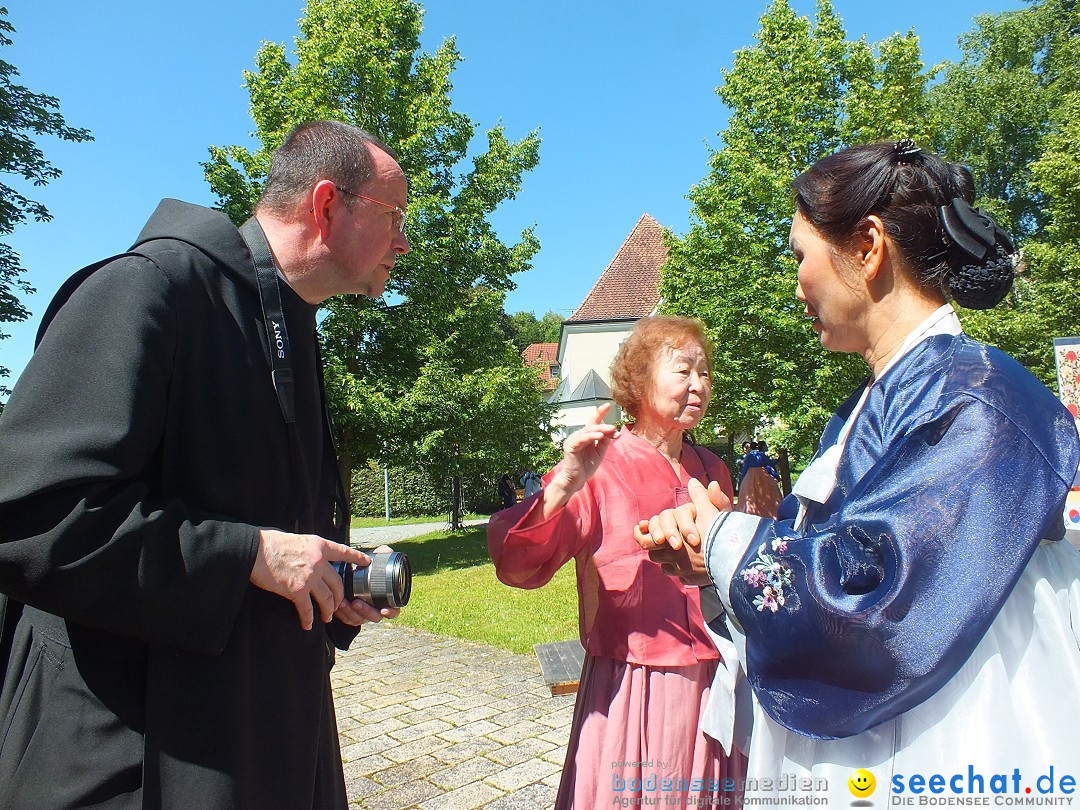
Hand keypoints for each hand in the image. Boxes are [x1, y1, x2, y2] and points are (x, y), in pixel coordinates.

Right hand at [251, 529, 369, 629]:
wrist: (255, 551)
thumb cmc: (271, 542)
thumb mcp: (297, 539)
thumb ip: (308, 549)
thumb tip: (309, 554)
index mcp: (319, 545)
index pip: (343, 552)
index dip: (357, 558)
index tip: (366, 562)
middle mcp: (318, 561)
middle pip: (337, 582)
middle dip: (340, 596)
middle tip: (338, 604)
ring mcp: (309, 577)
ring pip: (327, 598)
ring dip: (328, 610)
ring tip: (327, 617)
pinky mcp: (297, 590)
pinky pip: (307, 608)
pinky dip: (308, 619)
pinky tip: (307, 625)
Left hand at [333, 544, 401, 625]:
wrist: (352, 573)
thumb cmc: (368, 569)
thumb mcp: (375, 560)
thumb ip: (383, 554)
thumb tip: (386, 551)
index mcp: (387, 600)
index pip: (394, 611)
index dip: (391, 612)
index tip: (384, 609)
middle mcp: (377, 609)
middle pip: (374, 617)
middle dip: (365, 612)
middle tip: (356, 603)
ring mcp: (364, 614)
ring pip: (359, 619)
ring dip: (351, 612)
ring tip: (343, 602)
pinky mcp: (352, 616)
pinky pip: (348, 619)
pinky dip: (342, 614)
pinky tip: (338, 605)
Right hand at [544, 404, 617, 513]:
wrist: (577, 480)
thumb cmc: (586, 466)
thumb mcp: (600, 452)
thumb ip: (605, 441)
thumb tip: (613, 430)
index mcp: (586, 436)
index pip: (594, 422)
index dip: (600, 413)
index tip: (609, 405)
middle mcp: (579, 435)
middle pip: (593, 426)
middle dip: (605, 426)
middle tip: (615, 427)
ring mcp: (573, 439)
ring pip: (588, 431)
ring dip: (600, 430)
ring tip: (610, 429)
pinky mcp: (570, 446)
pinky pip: (582, 439)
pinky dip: (591, 436)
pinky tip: (599, 436)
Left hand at [633, 478, 730, 585]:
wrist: (736, 558)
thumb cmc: (720, 530)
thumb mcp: (710, 508)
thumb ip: (700, 496)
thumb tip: (693, 481)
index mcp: (671, 538)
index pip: (646, 540)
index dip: (642, 535)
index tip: (641, 530)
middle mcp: (673, 556)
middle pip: (654, 553)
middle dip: (657, 547)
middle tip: (662, 541)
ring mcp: (682, 570)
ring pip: (665, 566)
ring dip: (668, 559)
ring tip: (675, 551)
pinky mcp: (691, 581)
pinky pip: (679, 577)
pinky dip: (681, 571)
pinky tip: (689, 564)